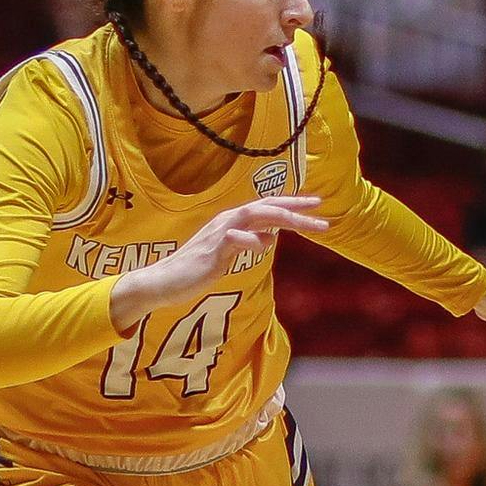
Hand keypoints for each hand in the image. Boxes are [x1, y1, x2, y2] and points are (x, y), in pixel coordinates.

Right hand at [112, 195, 325, 328]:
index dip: (291, 204)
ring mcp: (219, 233)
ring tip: (306, 224)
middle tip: (320, 206)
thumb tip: (270, 238)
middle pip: (265, 207)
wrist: (165, 281)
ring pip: (254, 215)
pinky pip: (235, 239)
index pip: (266, 208)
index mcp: (232, 222)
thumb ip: (249, 243)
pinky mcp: (212, 250)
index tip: (315, 206)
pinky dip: (252, 240)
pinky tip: (265, 245)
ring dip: (282, 218)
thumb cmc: (196, 270)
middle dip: (294, 206)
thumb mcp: (229, 255)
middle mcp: (227, 221)